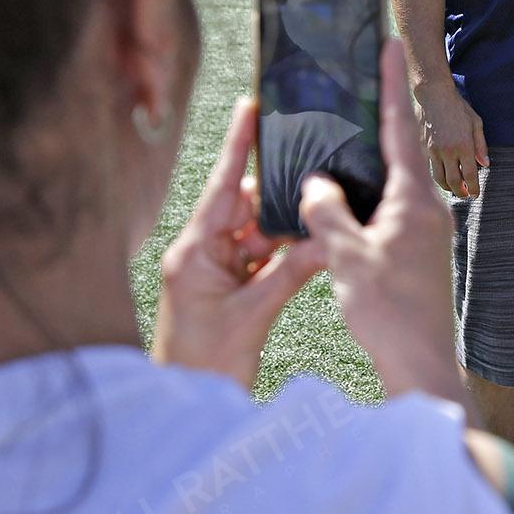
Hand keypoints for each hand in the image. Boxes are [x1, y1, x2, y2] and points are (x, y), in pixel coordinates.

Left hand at [153, 98, 324, 388]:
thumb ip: (290, 272)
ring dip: (286, 229)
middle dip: (279, 194)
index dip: (238, 147)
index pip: (221, 188)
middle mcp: (201, 256)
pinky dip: (284, 254)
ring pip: (257, 235)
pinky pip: (261, 260)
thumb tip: (325, 239)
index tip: (251, 107)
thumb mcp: (253, 315)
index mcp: (194, 253)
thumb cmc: (205, 366)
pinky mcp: (228, 290)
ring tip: (321, 212)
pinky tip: (311, 246)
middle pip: (244, 208)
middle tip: (315, 172)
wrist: (187, 406)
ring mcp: (214, 273)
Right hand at [302, 39, 464, 404]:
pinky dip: (371, 196)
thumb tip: (315, 184)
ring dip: (373, 160)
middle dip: (381, 116)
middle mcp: (428, 209)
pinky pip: (392, 209)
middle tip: (364, 80)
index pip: (399, 129)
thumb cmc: (388, 311)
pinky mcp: (420, 252)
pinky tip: (350, 199)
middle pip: (401, 150)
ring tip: (348, 135)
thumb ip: (327, 213)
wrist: (421, 362)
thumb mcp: (346, 257)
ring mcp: (427, 231)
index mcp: (413, 201)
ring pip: (395, 183)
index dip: (390, 85)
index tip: (389, 46)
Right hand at [412, 77, 487, 198]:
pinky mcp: (423, 148)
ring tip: (454, 188)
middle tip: (465, 195)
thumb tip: (485, 165)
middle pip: (453, 182)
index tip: (476, 194)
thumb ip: (481, 145)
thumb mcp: (476, 123)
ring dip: (448, 187)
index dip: (474, 188)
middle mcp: (448, 151)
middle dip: (460, 193)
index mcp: (464, 145)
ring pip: (439, 178)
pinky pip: (430, 168)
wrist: (433, 95)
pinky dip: (437, 176)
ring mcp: (433, 151)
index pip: (470, 175)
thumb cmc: (457, 107)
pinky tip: (443, 176)